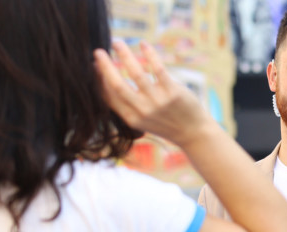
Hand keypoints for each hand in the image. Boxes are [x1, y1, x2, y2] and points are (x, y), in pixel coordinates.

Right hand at [93, 40, 212, 146]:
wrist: (194, 133)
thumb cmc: (166, 123)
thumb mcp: (143, 120)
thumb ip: (127, 105)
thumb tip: (107, 83)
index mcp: (132, 118)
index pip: (109, 97)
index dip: (99, 80)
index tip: (93, 65)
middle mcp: (143, 111)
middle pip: (118, 85)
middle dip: (105, 67)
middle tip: (97, 51)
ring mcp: (158, 101)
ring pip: (136, 74)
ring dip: (124, 55)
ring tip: (117, 43)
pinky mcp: (172, 92)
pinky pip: (158, 69)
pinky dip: (149, 54)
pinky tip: (143, 44)